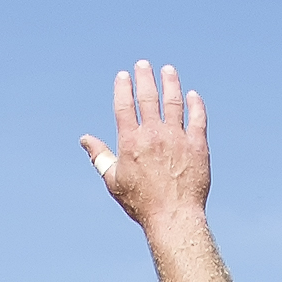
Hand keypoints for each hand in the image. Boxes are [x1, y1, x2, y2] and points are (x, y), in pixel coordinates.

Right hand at [82, 59, 211, 228]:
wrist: (174, 217)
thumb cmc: (141, 203)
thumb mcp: (113, 181)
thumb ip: (99, 156)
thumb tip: (84, 139)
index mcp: (130, 142)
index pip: (124, 105)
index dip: (123, 87)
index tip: (124, 75)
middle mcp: (153, 134)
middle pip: (148, 97)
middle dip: (145, 77)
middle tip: (144, 64)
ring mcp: (177, 138)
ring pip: (174, 101)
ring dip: (170, 83)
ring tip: (168, 70)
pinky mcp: (197, 145)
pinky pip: (197, 118)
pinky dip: (195, 104)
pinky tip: (192, 95)